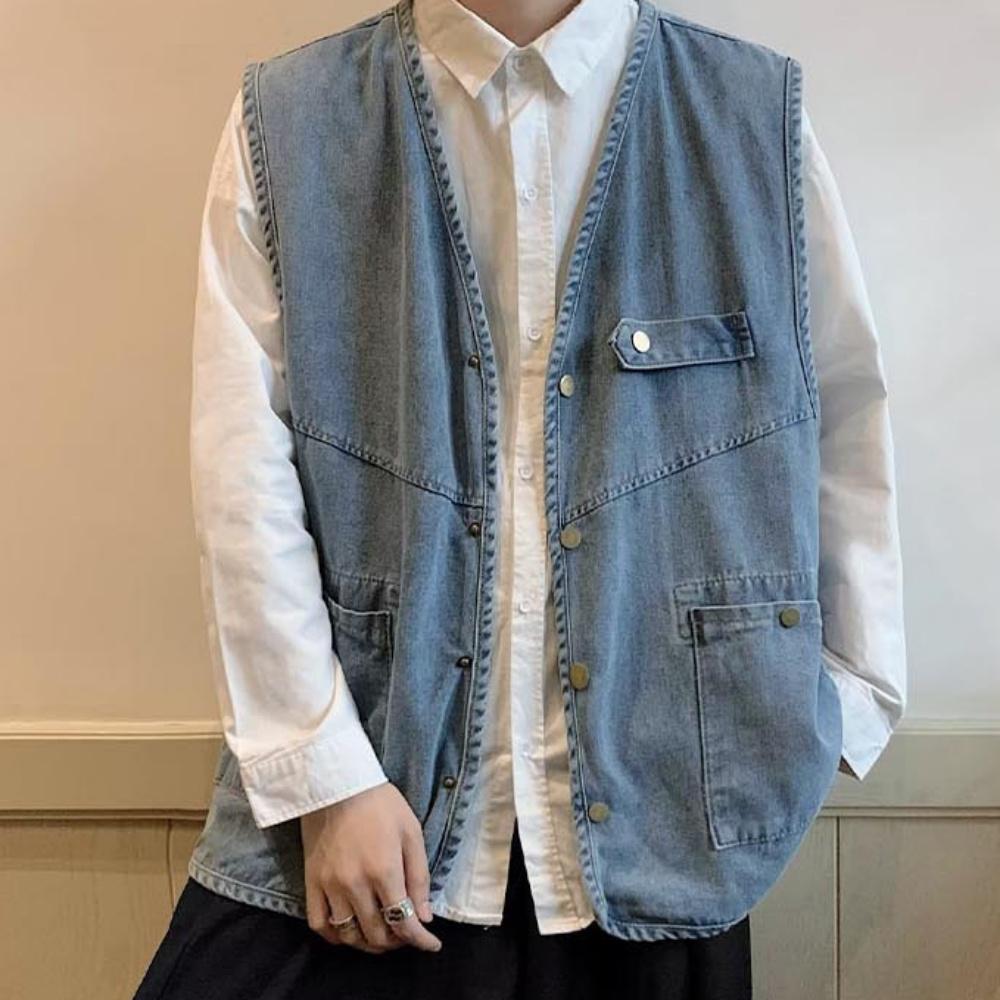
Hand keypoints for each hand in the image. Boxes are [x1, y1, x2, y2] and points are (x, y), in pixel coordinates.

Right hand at [299, 782, 442, 953]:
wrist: (337, 783)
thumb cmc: (380, 803)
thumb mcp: (411, 832)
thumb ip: (419, 877)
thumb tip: (424, 917)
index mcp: (384, 870)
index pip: (404, 922)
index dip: (421, 940)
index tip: (431, 944)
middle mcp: (355, 884)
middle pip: (377, 934)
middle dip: (397, 942)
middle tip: (406, 933)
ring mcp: (329, 885)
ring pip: (349, 935)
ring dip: (368, 943)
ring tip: (381, 934)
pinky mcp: (311, 882)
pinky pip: (319, 924)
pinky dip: (335, 936)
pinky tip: (349, 931)